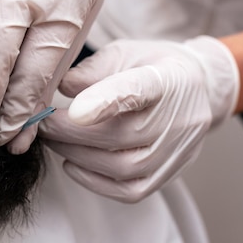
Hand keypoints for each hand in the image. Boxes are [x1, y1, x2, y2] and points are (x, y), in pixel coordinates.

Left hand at [39, 36, 238, 201]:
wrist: (200, 89)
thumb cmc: (153, 67)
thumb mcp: (124, 52)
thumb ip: (93, 68)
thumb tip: (60, 87)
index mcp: (167, 79)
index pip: (139, 90)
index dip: (106, 101)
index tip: (74, 110)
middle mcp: (177, 118)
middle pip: (121, 134)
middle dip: (71, 132)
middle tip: (42, 123)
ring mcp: (176, 150)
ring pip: (123, 166)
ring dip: (78, 155)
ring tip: (52, 140)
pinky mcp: (168, 173)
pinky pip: (131, 190)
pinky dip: (96, 182)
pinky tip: (72, 164)